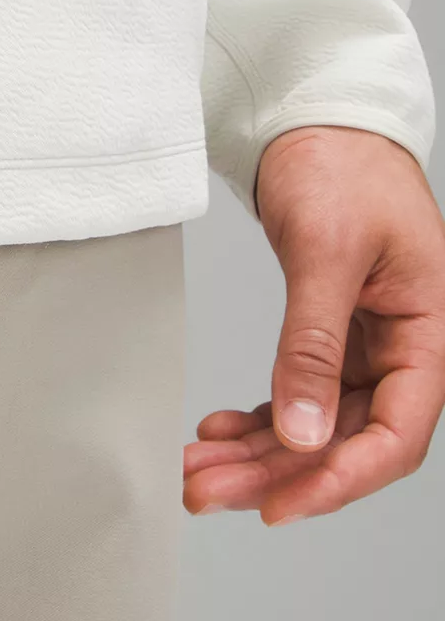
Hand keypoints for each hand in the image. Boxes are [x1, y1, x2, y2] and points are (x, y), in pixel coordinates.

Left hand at [183, 125, 444, 523]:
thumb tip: (302, 431)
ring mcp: (370, 342)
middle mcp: (407, 346)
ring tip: (198, 470)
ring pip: (317, 422)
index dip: (340, 478)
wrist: (319, 115)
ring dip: (260, 451)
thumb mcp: (326, 251)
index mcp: (430, 331)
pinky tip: (219, 431)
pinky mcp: (334, 331)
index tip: (279, 505)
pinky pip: (301, 393)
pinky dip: (261, 417)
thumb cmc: (340, 164)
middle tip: (207, 491)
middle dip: (278, 472)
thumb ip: (313, 342)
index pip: (397, 433)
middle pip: (348, 438)